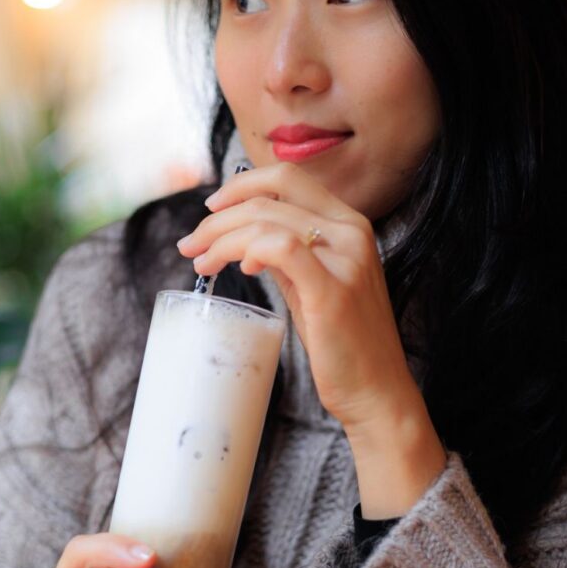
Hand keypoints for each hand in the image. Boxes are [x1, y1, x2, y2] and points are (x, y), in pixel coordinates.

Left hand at [178, 163, 412, 430]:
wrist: (376, 390)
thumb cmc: (342, 341)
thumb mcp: (313, 283)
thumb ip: (287, 254)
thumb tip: (243, 241)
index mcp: (350, 223)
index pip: (288, 177)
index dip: (240, 185)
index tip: (211, 208)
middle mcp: (352, 231)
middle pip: (269, 197)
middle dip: (217, 218)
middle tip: (190, 245)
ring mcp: (346, 258)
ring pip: (266, 221)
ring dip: (220, 238)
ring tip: (202, 264)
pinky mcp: (333, 289)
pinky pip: (280, 248)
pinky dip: (248, 250)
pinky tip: (239, 269)